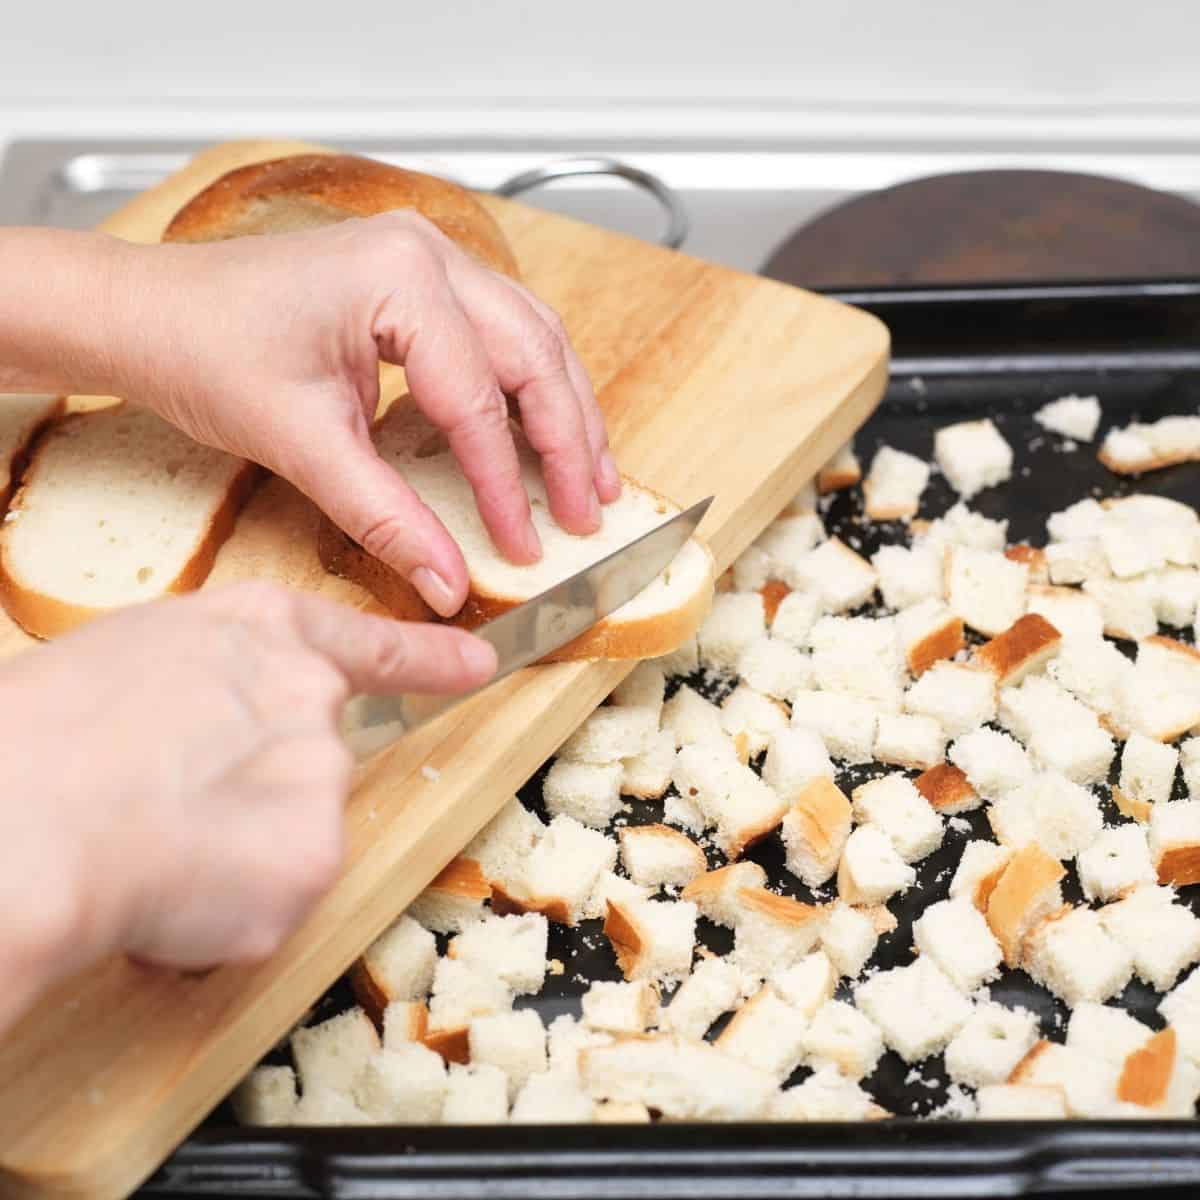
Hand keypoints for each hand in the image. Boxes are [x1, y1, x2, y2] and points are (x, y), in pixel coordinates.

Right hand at [0, 581, 495, 1033]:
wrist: (27, 809)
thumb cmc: (41, 732)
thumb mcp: (135, 662)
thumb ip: (210, 688)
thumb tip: (209, 739)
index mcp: (261, 632)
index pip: (371, 647)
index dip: (430, 659)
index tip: (477, 664)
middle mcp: (310, 696)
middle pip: (314, 761)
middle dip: (258, 797)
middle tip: (170, 810)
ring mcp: (321, 776)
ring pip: (288, 839)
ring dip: (232, 857)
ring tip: (148, 847)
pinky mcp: (316, 858)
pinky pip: (272, 902)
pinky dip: (224, 915)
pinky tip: (165, 892)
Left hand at [108, 215, 620, 615]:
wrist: (148, 314)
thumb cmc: (205, 351)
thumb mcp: (302, 445)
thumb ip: (385, 516)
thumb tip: (447, 582)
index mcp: (399, 279)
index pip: (479, 399)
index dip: (507, 485)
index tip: (524, 544)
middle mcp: (428, 254)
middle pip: (535, 354)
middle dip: (570, 441)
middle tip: (588, 512)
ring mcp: (427, 261)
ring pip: (533, 338)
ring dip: (566, 410)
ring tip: (593, 477)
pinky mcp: (418, 283)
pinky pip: (501, 334)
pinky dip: (531, 388)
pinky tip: (546, 431)